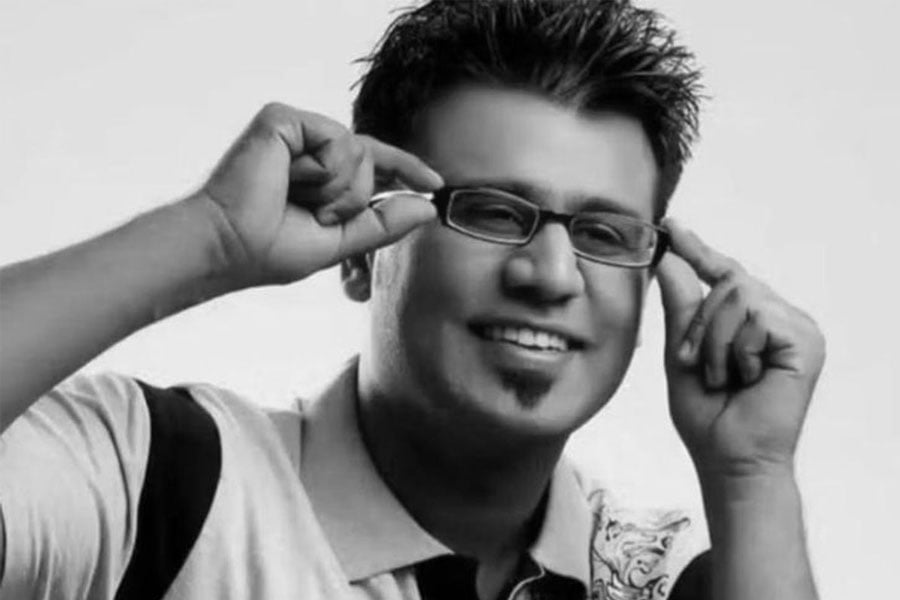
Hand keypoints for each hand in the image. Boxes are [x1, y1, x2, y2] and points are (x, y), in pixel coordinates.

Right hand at [196, 103, 442, 287]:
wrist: (229, 246)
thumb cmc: (271, 249)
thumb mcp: (341, 242)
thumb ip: (383, 222)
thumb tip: (427, 207)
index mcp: (320, 173)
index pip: (373, 163)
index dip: (406, 169)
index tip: (435, 183)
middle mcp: (309, 147)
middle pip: (371, 158)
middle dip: (356, 198)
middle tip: (318, 216)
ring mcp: (296, 130)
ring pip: (358, 150)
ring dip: (340, 191)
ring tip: (302, 203)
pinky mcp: (282, 119)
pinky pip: (338, 139)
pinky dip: (327, 172)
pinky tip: (296, 184)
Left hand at [656, 220, 825, 480]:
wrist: (730, 460)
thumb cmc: (708, 416)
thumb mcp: (681, 354)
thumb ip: (681, 308)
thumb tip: (671, 260)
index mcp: (752, 321)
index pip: (725, 274)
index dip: (698, 250)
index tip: (672, 228)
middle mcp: (779, 317)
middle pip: (728, 281)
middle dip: (699, 326)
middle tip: (698, 366)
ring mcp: (796, 327)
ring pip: (737, 296)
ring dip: (714, 342)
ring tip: (723, 377)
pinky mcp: (806, 340)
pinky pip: (754, 318)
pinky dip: (735, 350)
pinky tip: (745, 378)